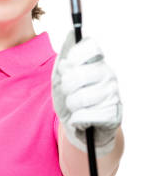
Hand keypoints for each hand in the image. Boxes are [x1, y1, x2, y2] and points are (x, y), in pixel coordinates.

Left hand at [51, 29, 122, 156]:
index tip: (68, 67)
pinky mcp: (113, 115)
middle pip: (77, 75)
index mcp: (98, 62)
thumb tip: (67, 52)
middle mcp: (108, 75)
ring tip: (76, 107)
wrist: (82, 129)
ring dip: (72, 106)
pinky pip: (85, 116)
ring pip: (80, 98)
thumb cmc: (72, 100)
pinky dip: (77, 120)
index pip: (89, 46)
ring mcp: (113, 94)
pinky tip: (82, 119)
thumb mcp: (62, 81)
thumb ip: (63, 67)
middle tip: (70, 93)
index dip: (74, 56)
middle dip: (66, 88)